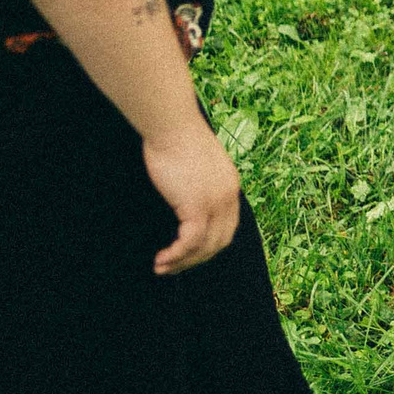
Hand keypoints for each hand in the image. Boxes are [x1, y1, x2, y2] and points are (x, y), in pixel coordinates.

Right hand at [143, 126, 241, 275]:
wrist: (172, 126)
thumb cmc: (176, 139)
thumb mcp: (196, 164)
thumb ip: (198, 182)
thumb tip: (184, 194)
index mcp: (231, 186)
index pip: (228, 226)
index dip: (209, 245)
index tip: (188, 254)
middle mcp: (229, 197)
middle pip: (220, 241)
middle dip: (197, 259)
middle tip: (173, 267)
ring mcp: (216, 202)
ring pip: (205, 246)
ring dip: (183, 262)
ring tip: (162, 267)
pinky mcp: (197, 206)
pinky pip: (190, 242)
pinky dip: (176, 255)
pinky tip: (161, 259)